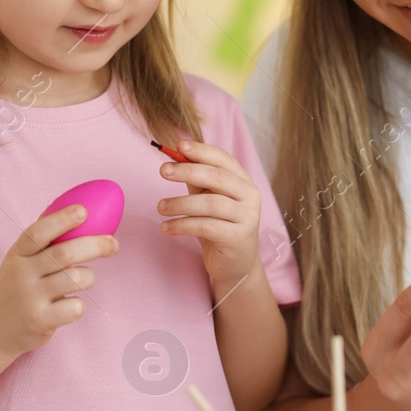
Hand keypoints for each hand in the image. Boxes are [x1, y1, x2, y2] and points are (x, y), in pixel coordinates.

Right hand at [0, 204, 118, 357]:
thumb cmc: (17, 287)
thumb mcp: (21, 260)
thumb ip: (44, 240)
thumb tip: (77, 208)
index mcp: (18, 254)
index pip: (38, 232)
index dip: (62, 219)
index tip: (84, 211)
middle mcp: (21, 273)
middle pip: (64, 254)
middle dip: (95, 245)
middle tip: (113, 243)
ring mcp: (30, 298)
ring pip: (76, 279)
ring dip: (89, 277)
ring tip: (83, 280)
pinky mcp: (40, 321)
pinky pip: (75, 307)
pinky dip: (79, 305)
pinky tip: (68, 306)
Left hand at [156, 139, 263, 290]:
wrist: (236, 264)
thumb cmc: (219, 227)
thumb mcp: (208, 199)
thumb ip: (197, 180)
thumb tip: (175, 157)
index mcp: (243, 181)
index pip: (223, 159)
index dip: (201, 151)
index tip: (178, 146)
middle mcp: (250, 196)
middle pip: (218, 177)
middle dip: (187, 171)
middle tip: (163, 171)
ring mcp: (247, 218)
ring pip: (210, 203)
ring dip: (180, 203)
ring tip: (160, 207)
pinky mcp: (238, 238)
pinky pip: (206, 226)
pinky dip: (182, 225)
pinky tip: (166, 227)